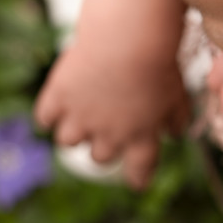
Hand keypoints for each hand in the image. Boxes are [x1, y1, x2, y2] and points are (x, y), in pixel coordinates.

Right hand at [34, 39, 188, 188]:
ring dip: (73, 133)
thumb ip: (176, 119)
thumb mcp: (178, 95)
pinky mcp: (58, 98)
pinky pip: (44, 118)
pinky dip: (48, 115)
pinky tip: (54, 109)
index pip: (140, 169)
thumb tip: (174, 135)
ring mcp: (81, 118)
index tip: (138, 183)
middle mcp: (109, 135)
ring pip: (68, 141)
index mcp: (142, 136)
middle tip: (104, 132)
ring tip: (77, 118)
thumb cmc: (158, 63)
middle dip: (103, 147)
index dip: (138, 177)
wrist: (128, 39)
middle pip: (101, 158)